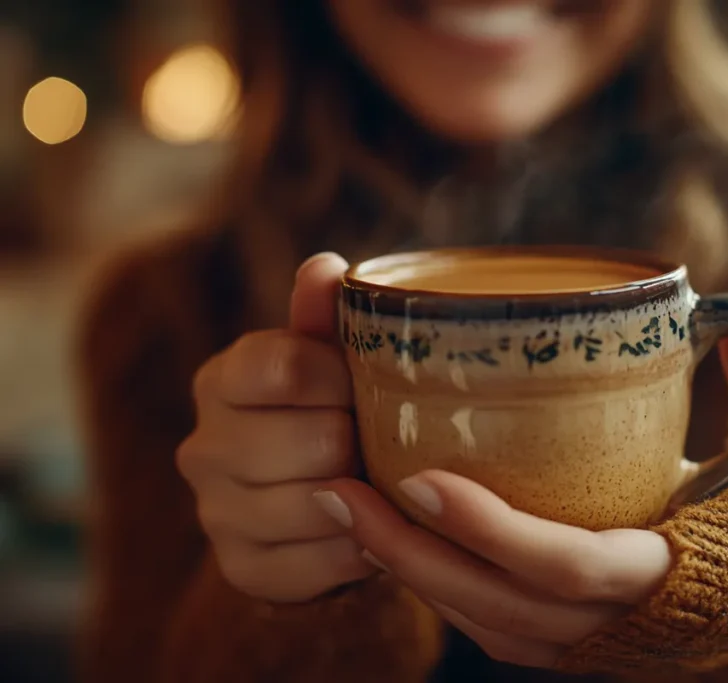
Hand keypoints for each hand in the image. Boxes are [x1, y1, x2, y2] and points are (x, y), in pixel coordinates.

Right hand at [177, 253, 374, 602]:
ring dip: (364, 498)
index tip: (366, 386)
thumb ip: (326, 315)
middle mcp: (204, 446)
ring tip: (379, 484)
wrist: (320, 500)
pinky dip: (355, 550)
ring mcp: (215, 512)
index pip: (283, 367)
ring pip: (316, 504)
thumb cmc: (333, 412)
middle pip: (311, 441)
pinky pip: (316, 564)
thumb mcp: (332, 359)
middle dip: (361, 443)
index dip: (342, 379)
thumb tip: (325, 266)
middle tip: (379, 443)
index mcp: (223, 379)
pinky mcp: (239, 568)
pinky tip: (369, 531)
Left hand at [313, 336, 727, 667]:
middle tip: (340, 489)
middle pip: (494, 606)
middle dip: (410, 556)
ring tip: (346, 507)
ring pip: (481, 622)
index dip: (491, 529)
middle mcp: (622, 625)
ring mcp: (593, 643)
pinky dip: (440, 585)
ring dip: (410, 572)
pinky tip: (396, 537)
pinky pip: (492, 625)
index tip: (417, 477)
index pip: (566, 567)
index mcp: (672, 575)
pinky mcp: (576, 642)